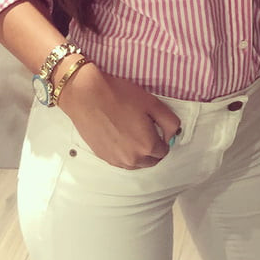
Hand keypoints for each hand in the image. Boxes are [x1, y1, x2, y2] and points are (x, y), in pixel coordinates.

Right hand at [57, 63, 180, 169]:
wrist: (86, 96)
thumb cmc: (119, 96)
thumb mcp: (152, 103)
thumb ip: (170, 122)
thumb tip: (173, 135)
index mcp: (148, 146)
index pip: (164, 150)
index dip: (163, 137)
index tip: (155, 125)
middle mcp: (133, 159)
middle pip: (151, 160)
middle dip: (152, 147)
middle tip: (145, 128)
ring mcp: (116, 160)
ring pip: (136, 163)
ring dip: (139, 152)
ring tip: (131, 131)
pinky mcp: (103, 157)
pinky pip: (121, 161)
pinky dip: (125, 153)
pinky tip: (119, 135)